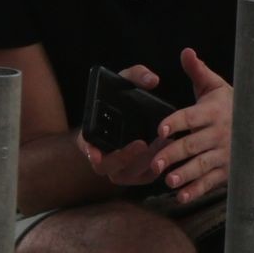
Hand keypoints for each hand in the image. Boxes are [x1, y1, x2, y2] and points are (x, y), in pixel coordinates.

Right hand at [76, 64, 170, 185]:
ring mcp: (120, 169)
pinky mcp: (137, 176)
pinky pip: (145, 177)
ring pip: (128, 174)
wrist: (136, 117)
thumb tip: (153, 80)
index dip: (88, 151)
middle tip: (142, 144)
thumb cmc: (124, 99)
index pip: (85, 146)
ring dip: (144, 162)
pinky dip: (156, 167)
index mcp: (92, 135)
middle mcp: (103, 156)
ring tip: (162, 145)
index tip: (96, 153)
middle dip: (123, 157)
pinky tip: (168, 151)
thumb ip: (137, 75)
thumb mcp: (125, 82)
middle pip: (107, 166)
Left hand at [148, 47, 233, 204]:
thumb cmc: (233, 105)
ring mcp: (223, 155)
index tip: (160, 129)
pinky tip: (182, 197)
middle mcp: (218, 134)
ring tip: (169, 182)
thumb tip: (185, 52)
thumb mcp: (217, 87)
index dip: (175, 122)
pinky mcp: (226, 172)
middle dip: (173, 155)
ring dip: (185, 175)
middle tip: (155, 162)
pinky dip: (196, 191)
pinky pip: (210, 183)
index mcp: (212, 112)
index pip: (190, 117)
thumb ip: (198, 72)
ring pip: (201, 166)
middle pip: (192, 145)